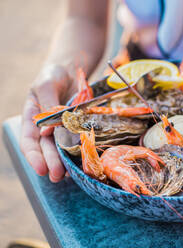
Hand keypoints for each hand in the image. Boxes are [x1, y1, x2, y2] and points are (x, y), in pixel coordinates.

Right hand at [21, 64, 75, 181]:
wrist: (71, 71)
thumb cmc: (53, 76)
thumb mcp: (47, 84)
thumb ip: (48, 102)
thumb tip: (48, 127)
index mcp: (31, 119)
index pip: (29, 142)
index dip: (33, 157)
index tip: (40, 169)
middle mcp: (45, 128)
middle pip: (47, 150)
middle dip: (51, 164)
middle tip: (58, 176)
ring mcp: (62, 130)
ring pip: (62, 150)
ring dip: (65, 163)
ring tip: (70, 175)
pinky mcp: (77, 129)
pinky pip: (78, 142)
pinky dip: (79, 152)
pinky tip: (83, 162)